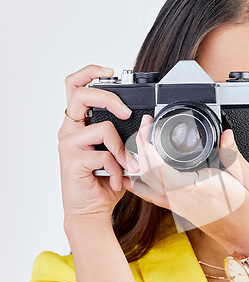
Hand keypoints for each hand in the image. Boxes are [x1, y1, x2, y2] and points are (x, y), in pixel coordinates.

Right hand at [58, 65, 138, 222]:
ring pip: (103, 129)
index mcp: (79, 124)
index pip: (74, 87)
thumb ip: (130, 137)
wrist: (92, 210)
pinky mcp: (72, 161)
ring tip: (128, 166)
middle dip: (109, 98)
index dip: (89, 73)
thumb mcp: (121, 153)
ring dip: (123, 149)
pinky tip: (117, 181)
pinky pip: (105, 155)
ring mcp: (69, 145)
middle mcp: (69, 130)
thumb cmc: (105, 180)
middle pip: (80, 95)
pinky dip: (119, 169)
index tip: (109, 71)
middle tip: (126, 113)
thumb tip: (147, 121)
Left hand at [125, 115, 248, 254]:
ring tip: (140, 144)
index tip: (149, 125)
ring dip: (138, 163)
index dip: (147, 144)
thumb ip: (234, 156)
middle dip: (140, 146)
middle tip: (145, 127)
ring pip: (146, 185)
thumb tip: (226, 134)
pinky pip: (152, 198)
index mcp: (198, 188)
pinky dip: (139, 185)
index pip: (159, 166)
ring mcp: (179, 207)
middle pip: (146, 172)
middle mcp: (182, 199)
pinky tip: (132, 177)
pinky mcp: (180, 211)